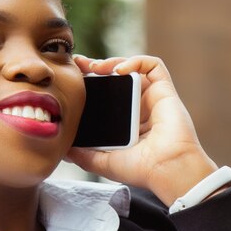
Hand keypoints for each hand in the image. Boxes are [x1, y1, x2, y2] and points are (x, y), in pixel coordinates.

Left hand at [67, 54, 216, 202]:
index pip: (107, 96)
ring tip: (95, 67)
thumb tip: (64, 150)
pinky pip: (153, 65)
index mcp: (127, 122)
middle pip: (117, 78)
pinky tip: (119, 70)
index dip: (90, 84)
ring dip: (113, 61)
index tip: (74, 79)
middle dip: (96, 67)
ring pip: (133, 68)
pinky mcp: (165, 91)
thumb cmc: (141, 170)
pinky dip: (135, 61)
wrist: (166, 169)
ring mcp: (152, 98)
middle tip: (78, 65)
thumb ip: (83, 156)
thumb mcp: (103, 162)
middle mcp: (140, 107)